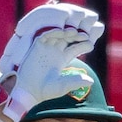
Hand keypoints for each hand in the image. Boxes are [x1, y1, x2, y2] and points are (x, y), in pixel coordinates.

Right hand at [0, 2, 104, 121]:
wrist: (29, 91)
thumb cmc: (47, 90)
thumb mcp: (64, 86)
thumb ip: (76, 81)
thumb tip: (92, 81)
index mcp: (62, 59)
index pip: (75, 49)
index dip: (82, 45)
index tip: (91, 44)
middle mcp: (54, 51)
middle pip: (68, 39)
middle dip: (76, 36)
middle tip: (86, 35)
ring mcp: (46, 47)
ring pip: (58, 35)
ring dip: (66, 32)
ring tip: (76, 32)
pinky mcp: (36, 46)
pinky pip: (46, 35)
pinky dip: (53, 32)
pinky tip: (62, 31)